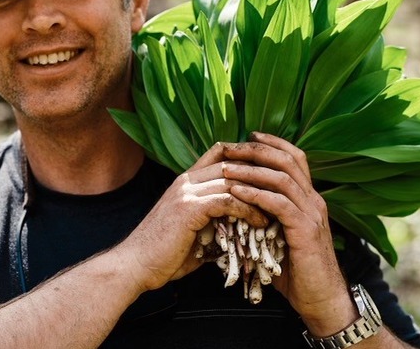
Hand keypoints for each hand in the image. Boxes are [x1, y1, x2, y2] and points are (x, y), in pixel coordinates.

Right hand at [116, 143, 268, 292]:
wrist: (135, 266)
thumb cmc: (162, 255)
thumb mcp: (191, 231)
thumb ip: (212, 221)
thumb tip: (237, 229)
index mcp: (185, 181)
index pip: (220, 153)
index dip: (245, 156)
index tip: (269, 172)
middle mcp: (186, 180)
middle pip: (231, 159)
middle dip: (260, 171)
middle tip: (284, 187)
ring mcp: (186, 191)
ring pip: (234, 179)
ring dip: (259, 192)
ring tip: (279, 207)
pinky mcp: (189, 208)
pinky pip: (228, 199)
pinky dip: (249, 209)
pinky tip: (261, 221)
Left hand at [219, 132, 355, 328]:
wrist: (320, 299)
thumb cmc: (295, 271)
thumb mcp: (279, 236)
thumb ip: (266, 215)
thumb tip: (237, 202)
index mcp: (309, 198)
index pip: (295, 158)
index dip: (273, 143)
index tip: (248, 135)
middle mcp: (314, 200)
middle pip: (287, 161)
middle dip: (257, 150)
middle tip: (231, 147)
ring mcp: (312, 214)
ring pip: (282, 179)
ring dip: (251, 170)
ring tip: (226, 168)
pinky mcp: (306, 231)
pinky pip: (279, 204)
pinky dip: (255, 194)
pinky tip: (235, 192)